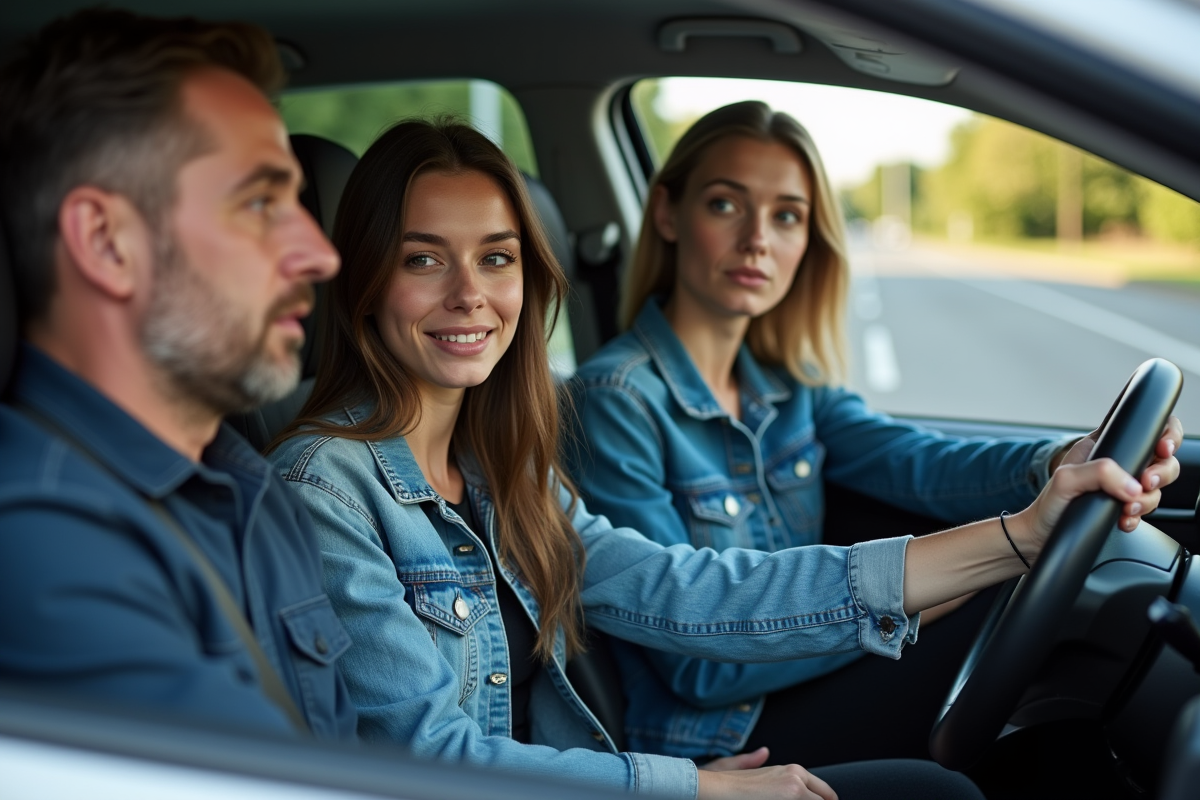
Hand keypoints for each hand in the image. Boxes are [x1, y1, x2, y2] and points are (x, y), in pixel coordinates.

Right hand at [697, 748, 836, 799]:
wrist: (716, 788)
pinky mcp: (793, 796)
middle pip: (826, 799)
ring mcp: (796, 788)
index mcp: (792, 771)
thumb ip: (755, 761)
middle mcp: (797, 776)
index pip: (823, 793)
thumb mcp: (744, 768)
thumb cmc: (727, 783)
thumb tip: (764, 752)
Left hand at [1011, 436, 1174, 562]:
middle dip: (1161, 473)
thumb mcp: (1067, 480)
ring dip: (1148, 500)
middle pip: (1162, 461)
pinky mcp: (1123, 508)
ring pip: (1156, 488)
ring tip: (1127, 509)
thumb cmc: (1048, 504)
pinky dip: (1139, 517)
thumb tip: (1132, 486)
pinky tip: (1123, 521)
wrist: (1040, 538)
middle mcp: (1116, 464)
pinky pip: (1146, 510)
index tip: (1162, 449)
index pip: (1144, 430)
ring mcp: (1121, 486)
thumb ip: (1100, 473)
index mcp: (1103, 445)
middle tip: (1146, 484)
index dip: (1165, 436)